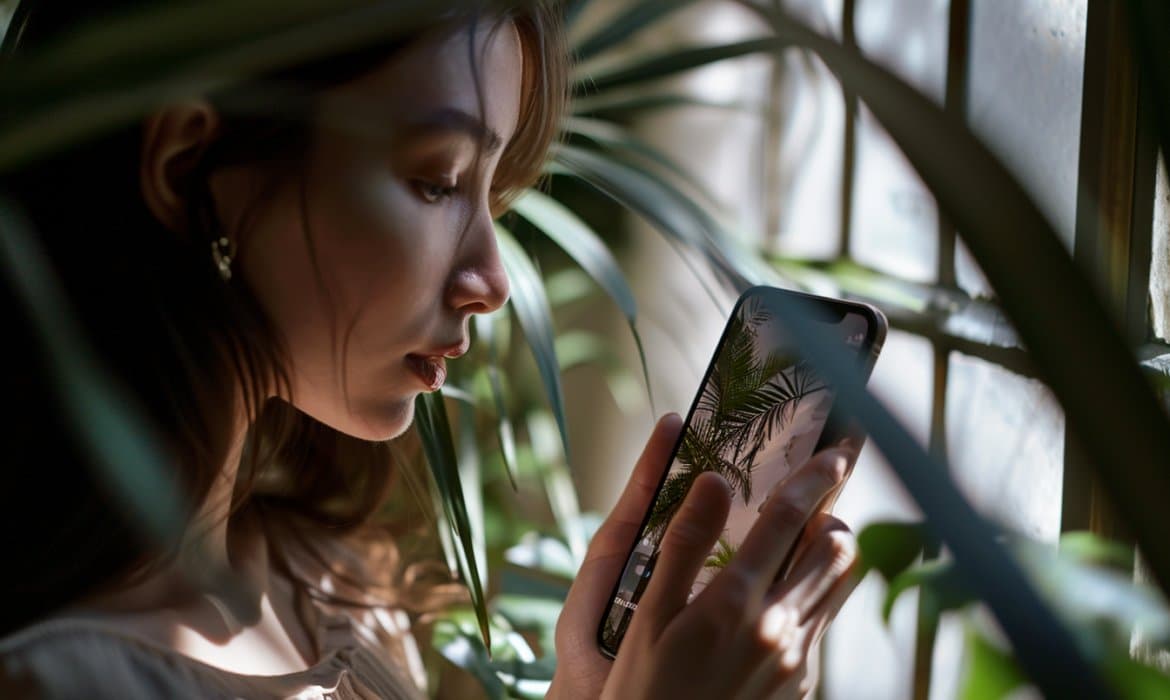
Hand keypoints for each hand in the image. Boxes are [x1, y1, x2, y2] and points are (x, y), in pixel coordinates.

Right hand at [548, 414, 859, 699]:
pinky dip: (814, 593)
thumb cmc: (645, 691)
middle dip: (832, 514)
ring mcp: (798, 659)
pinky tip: (777, 596)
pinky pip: (823, 621)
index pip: (790, 519)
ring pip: (840, 585)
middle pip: (837, 550)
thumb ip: (684, 545)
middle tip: (813, 498)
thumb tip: (711, 481)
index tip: (833, 451)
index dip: (815, 477)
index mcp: (737, 604)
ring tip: (800, 540)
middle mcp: (779, 629)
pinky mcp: (803, 682)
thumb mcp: (650, 618)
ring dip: (829, 552)